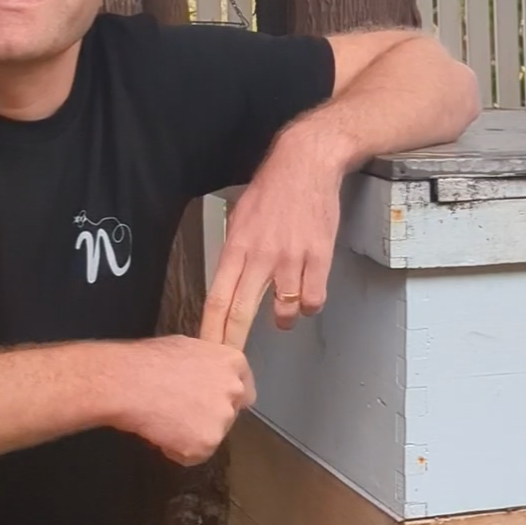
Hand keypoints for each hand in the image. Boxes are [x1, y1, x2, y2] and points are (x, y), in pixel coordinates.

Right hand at [118, 336, 254, 465]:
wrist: (128, 382)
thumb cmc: (148, 361)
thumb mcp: (188, 348)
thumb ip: (207, 366)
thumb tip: (203, 376)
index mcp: (233, 363)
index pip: (245, 390)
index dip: (227, 399)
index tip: (214, 405)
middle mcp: (234, 391)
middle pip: (229, 414)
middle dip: (208, 417)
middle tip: (179, 412)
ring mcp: (222, 419)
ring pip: (210, 435)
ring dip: (190, 434)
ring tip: (164, 420)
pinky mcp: (206, 443)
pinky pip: (192, 455)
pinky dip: (176, 450)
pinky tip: (160, 433)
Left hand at [200, 133, 342, 349]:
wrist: (307, 163)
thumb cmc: (274, 188)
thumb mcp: (240, 217)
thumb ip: (235, 251)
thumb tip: (229, 280)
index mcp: (236, 247)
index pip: (217, 299)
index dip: (210, 331)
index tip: (207, 350)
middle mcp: (261, 256)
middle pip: (241, 312)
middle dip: (234, 343)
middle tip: (234, 361)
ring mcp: (291, 259)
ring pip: (284, 311)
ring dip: (283, 320)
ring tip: (284, 314)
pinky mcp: (318, 257)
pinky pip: (313, 299)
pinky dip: (310, 305)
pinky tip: (307, 295)